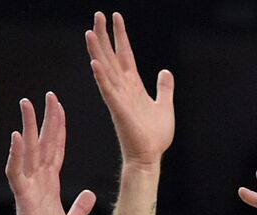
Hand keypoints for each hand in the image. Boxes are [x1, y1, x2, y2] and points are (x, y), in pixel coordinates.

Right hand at [6, 92, 96, 214]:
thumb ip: (79, 207)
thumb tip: (88, 195)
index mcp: (50, 184)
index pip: (55, 149)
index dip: (58, 129)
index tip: (60, 108)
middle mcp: (38, 181)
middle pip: (42, 144)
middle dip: (45, 119)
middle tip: (48, 95)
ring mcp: (29, 188)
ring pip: (28, 151)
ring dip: (27, 128)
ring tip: (27, 105)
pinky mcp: (23, 198)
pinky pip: (17, 172)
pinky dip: (16, 154)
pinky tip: (15, 136)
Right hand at [86, 12, 174, 166]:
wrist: (150, 157)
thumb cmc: (154, 137)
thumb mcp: (165, 106)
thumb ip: (164, 88)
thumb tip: (165, 72)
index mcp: (133, 86)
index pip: (125, 54)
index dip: (120, 36)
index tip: (115, 17)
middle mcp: (123, 88)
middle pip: (111, 56)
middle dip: (104, 35)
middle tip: (97, 15)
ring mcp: (118, 98)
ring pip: (105, 69)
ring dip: (97, 51)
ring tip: (90, 32)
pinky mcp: (118, 110)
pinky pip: (107, 90)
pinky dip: (101, 76)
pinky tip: (95, 62)